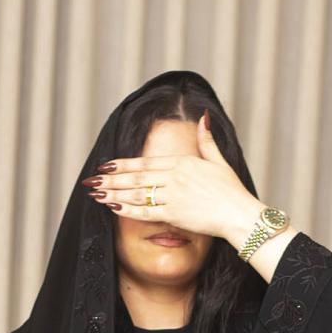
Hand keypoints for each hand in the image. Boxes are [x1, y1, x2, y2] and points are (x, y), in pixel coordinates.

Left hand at [81, 113, 261, 240]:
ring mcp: (174, 195)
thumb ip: (207, 141)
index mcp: (183, 163)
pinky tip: (113, 207)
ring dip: (113, 193)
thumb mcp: (219, 161)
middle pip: (136, 177)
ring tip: (96, 194)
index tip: (106, 166)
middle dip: (111, 179)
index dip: (123, 164)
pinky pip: (146, 212)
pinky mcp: (175, 214)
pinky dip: (128, 209)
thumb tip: (203, 118)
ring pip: (137, 193)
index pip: (145, 163)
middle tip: (91, 181)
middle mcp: (175, 177)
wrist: (239, 213)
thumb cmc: (232, 191)